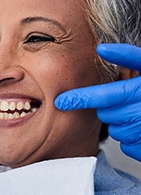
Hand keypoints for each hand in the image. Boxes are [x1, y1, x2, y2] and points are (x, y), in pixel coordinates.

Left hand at [55, 43, 140, 160]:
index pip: (106, 95)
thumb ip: (128, 57)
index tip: (61, 102)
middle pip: (108, 114)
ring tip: (139, 114)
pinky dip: (132, 138)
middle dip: (110, 108)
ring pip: (116, 130)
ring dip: (122, 123)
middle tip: (127, 101)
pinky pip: (127, 146)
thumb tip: (101, 48)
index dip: (81, 98)